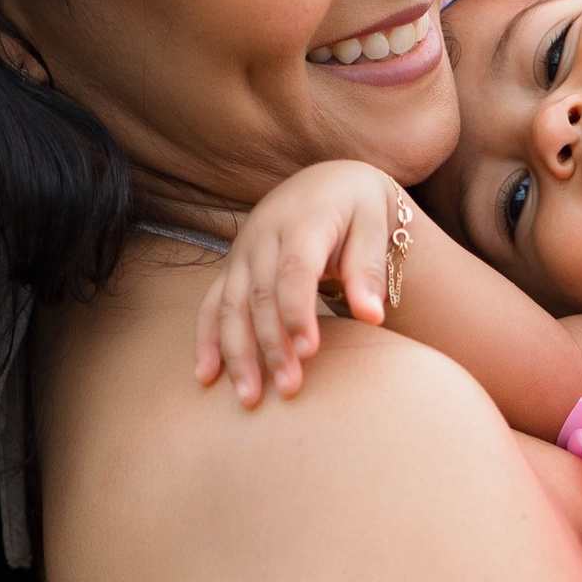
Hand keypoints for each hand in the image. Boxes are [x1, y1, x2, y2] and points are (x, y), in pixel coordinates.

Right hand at [193, 161, 414, 407]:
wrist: (327, 183)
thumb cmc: (358, 209)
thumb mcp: (375, 226)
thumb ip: (369, 269)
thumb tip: (373, 316)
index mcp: (302, 222)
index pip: (294, 271)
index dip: (298, 312)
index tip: (309, 352)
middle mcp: (263, 237)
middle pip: (260, 296)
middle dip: (270, 345)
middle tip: (289, 389)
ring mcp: (242, 255)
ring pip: (229, 306)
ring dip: (236, 354)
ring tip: (249, 399)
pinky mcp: (232, 271)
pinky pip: (210, 306)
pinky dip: (206, 341)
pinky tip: (206, 377)